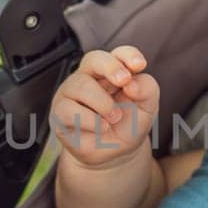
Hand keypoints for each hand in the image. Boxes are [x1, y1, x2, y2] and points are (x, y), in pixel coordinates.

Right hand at [50, 45, 160, 168]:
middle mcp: (90, 77)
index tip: (139, 65)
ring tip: (115, 118)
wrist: (115, 154)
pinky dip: (90, 120)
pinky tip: (102, 127)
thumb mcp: (147, 107)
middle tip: (124, 81)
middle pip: (94, 59)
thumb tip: (132, 82)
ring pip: (81, 85)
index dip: (128, 55)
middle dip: (110, 67)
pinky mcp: (60, 112)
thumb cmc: (127, 126)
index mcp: (113, 72)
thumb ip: (147, 89)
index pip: (118, 53)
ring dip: (103, 103)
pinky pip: (68, 109)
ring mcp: (72, 93)